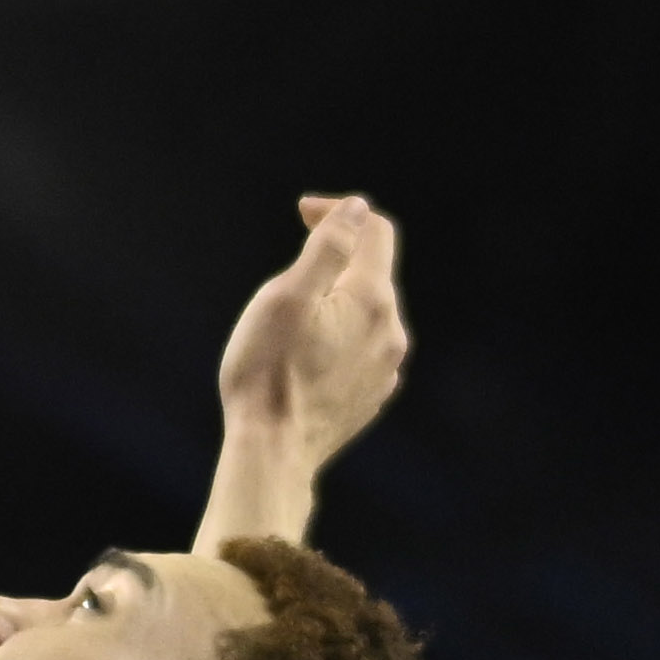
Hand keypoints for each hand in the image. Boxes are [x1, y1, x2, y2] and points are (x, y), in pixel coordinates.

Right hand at [217, 196, 408, 469]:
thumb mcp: (286, 296)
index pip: (376, 231)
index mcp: (371, 299)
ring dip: (335, 299)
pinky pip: (362, 348)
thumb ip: (328, 247)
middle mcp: (390, 331)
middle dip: (335, 258)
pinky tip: (305, 352)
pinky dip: (339, 335)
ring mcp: (385, 367)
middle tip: (288, 265)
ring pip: (367, 312)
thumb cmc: (268, 370)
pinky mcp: (371, 394)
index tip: (302, 213)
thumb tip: (357, 209)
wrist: (273, 450)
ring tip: (291, 315)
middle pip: (372, 272)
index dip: (340, 211)